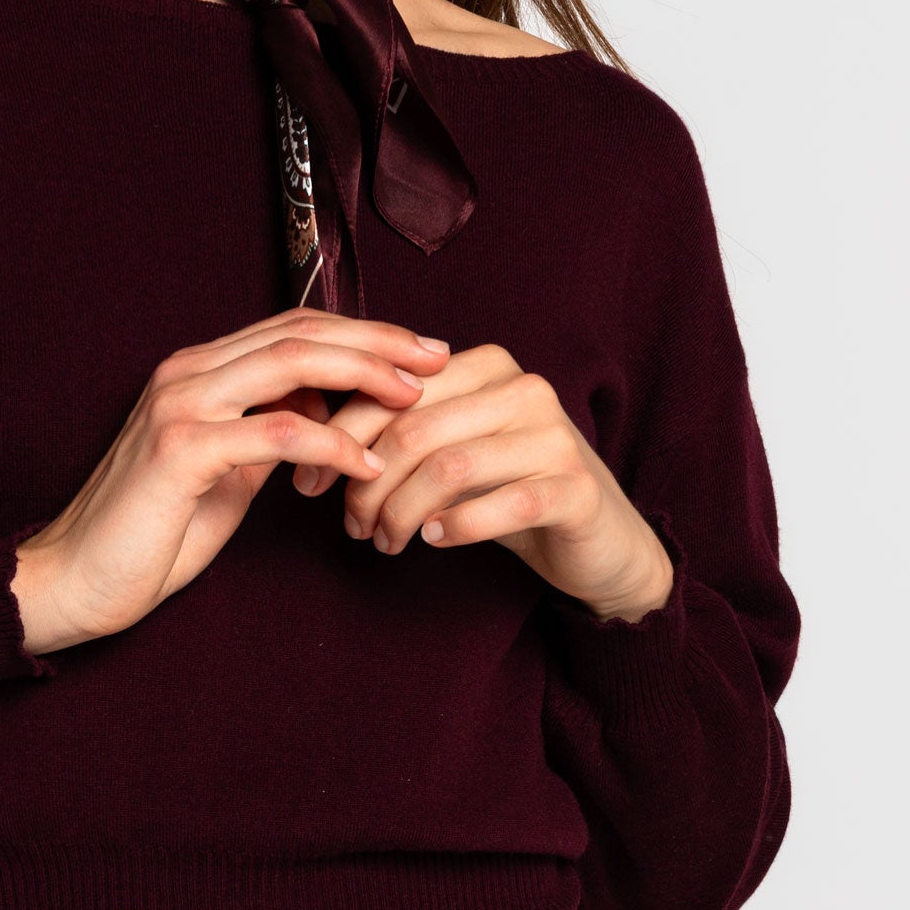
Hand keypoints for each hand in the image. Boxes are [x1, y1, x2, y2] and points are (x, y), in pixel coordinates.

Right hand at [11, 307, 452, 653]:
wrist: (76, 578)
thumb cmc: (151, 533)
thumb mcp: (225, 475)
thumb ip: (267, 434)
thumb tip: (324, 413)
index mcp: (198, 371)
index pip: (293, 328)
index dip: (363, 332)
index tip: (421, 352)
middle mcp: (187, 372)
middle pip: (300, 333)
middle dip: (378, 340)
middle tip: (439, 357)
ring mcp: (180, 405)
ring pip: (291, 364)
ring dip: (363, 374)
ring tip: (415, 397)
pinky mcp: (181, 450)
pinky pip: (274, 432)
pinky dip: (330, 442)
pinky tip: (368, 466)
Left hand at [304, 341, 674, 622]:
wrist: (600, 539)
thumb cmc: (508, 490)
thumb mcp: (451, 451)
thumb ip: (399, 432)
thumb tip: (314, 438)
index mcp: (486, 367)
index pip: (392, 391)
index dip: (340, 438)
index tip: (308, 483)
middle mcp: (524, 389)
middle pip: (414, 431)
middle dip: (365, 485)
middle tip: (351, 526)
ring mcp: (554, 436)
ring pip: (450, 469)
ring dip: (403, 514)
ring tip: (385, 542)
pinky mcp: (576, 488)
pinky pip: (502, 505)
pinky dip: (458, 527)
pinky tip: (435, 541)